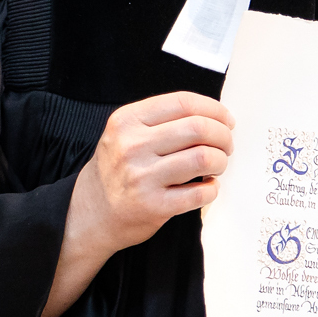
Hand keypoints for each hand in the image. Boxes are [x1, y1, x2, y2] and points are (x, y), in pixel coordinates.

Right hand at [46, 92, 234, 316]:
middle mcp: (131, 146)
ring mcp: (141, 177)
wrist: (90, 213)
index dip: (214, 109)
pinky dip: (213, 189)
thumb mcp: (125, 133)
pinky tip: (207, 187)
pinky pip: (200, 193)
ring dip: (221, 161)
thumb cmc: (117, 169)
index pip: (183, 103)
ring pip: (204, 158)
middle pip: (198, 128)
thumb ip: (162, 120)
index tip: (226, 120)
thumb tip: (215, 116)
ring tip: (216, 166)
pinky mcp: (152, 206)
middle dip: (223, 136)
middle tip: (226, 145)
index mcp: (126, 121)